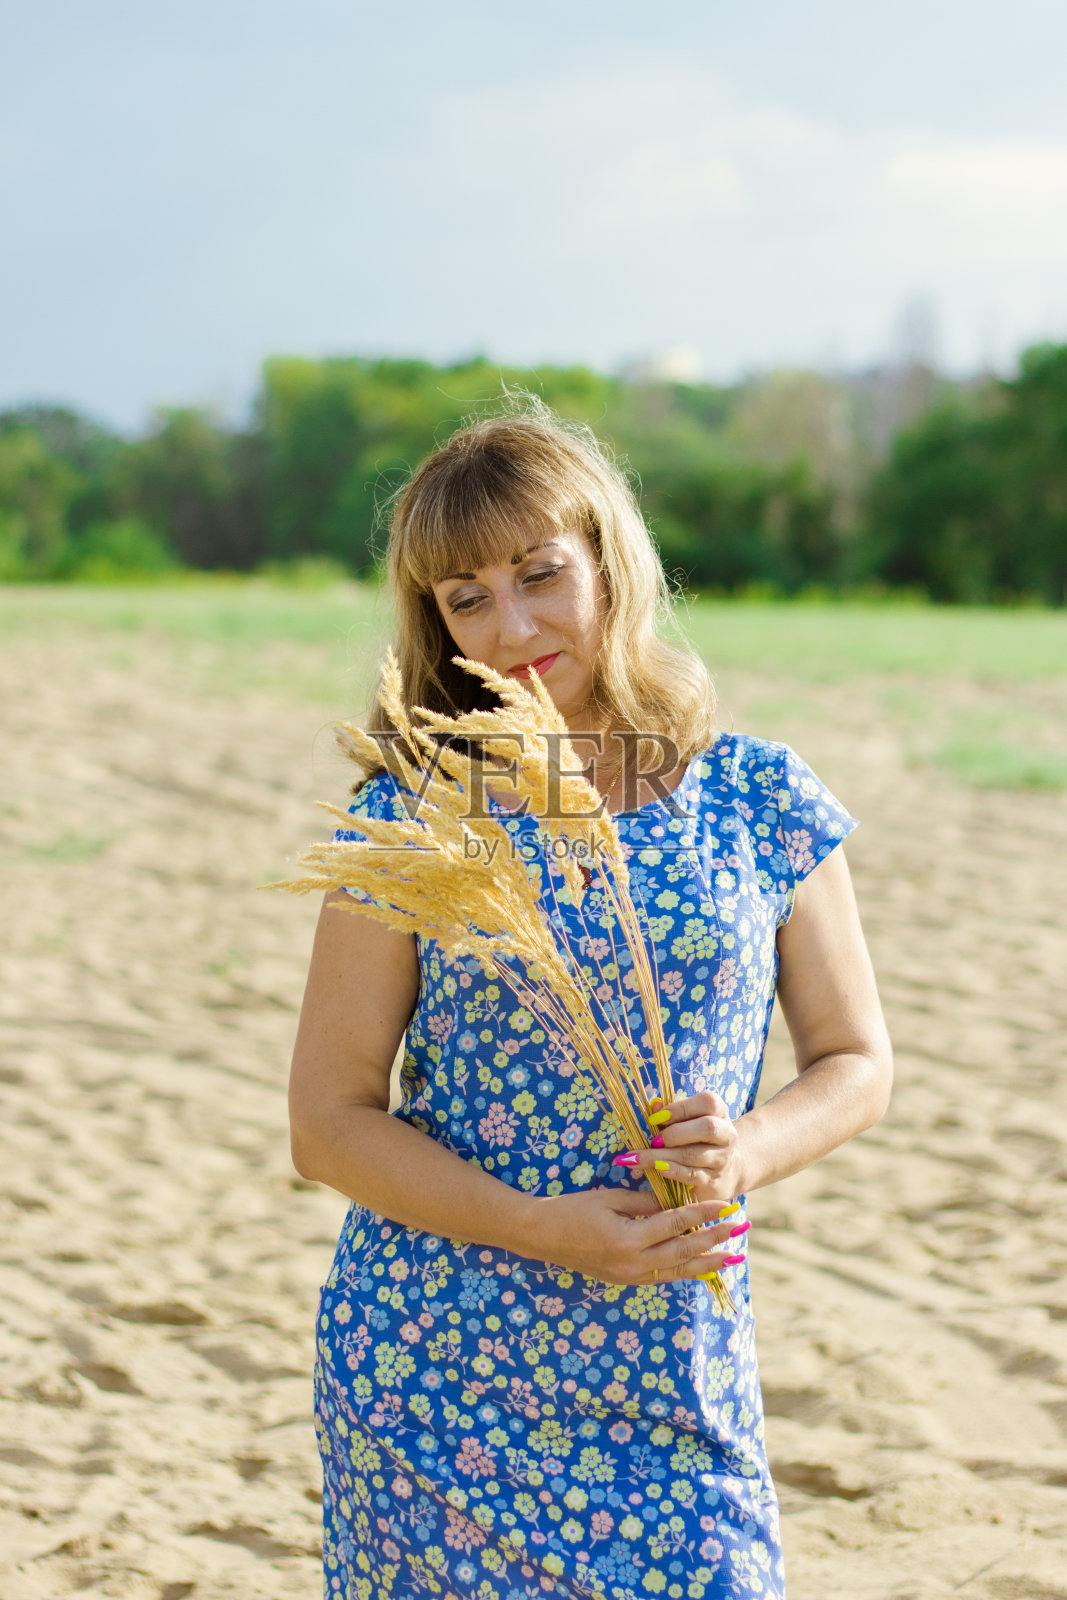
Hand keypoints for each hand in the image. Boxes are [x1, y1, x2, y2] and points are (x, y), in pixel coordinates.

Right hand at [520, 1184, 745, 1285]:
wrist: (542, 1236)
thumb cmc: (573, 1210)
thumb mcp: (610, 1199)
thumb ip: (645, 1202)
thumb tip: (676, 1202)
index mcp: (629, 1239)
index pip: (676, 1224)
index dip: (703, 1214)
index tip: (726, 1206)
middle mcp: (633, 1263)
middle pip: (684, 1252)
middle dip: (715, 1240)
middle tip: (740, 1228)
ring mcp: (630, 1276)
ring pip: (678, 1271)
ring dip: (707, 1262)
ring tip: (732, 1255)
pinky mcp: (626, 1280)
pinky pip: (664, 1276)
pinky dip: (685, 1270)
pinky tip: (702, 1266)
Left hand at [615, 1092, 744, 1203]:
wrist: (724, 1173)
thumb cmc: (697, 1140)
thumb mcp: (688, 1123)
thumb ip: (671, 1114)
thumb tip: (654, 1106)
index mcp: (720, 1114)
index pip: (708, 1102)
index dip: (681, 1108)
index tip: (655, 1118)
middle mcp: (726, 1136)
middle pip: (707, 1128)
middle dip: (674, 1133)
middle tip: (653, 1141)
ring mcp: (722, 1160)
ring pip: (693, 1155)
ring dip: (661, 1156)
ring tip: (637, 1158)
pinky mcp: (714, 1182)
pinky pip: (691, 1175)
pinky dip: (671, 1171)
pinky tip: (655, 1169)